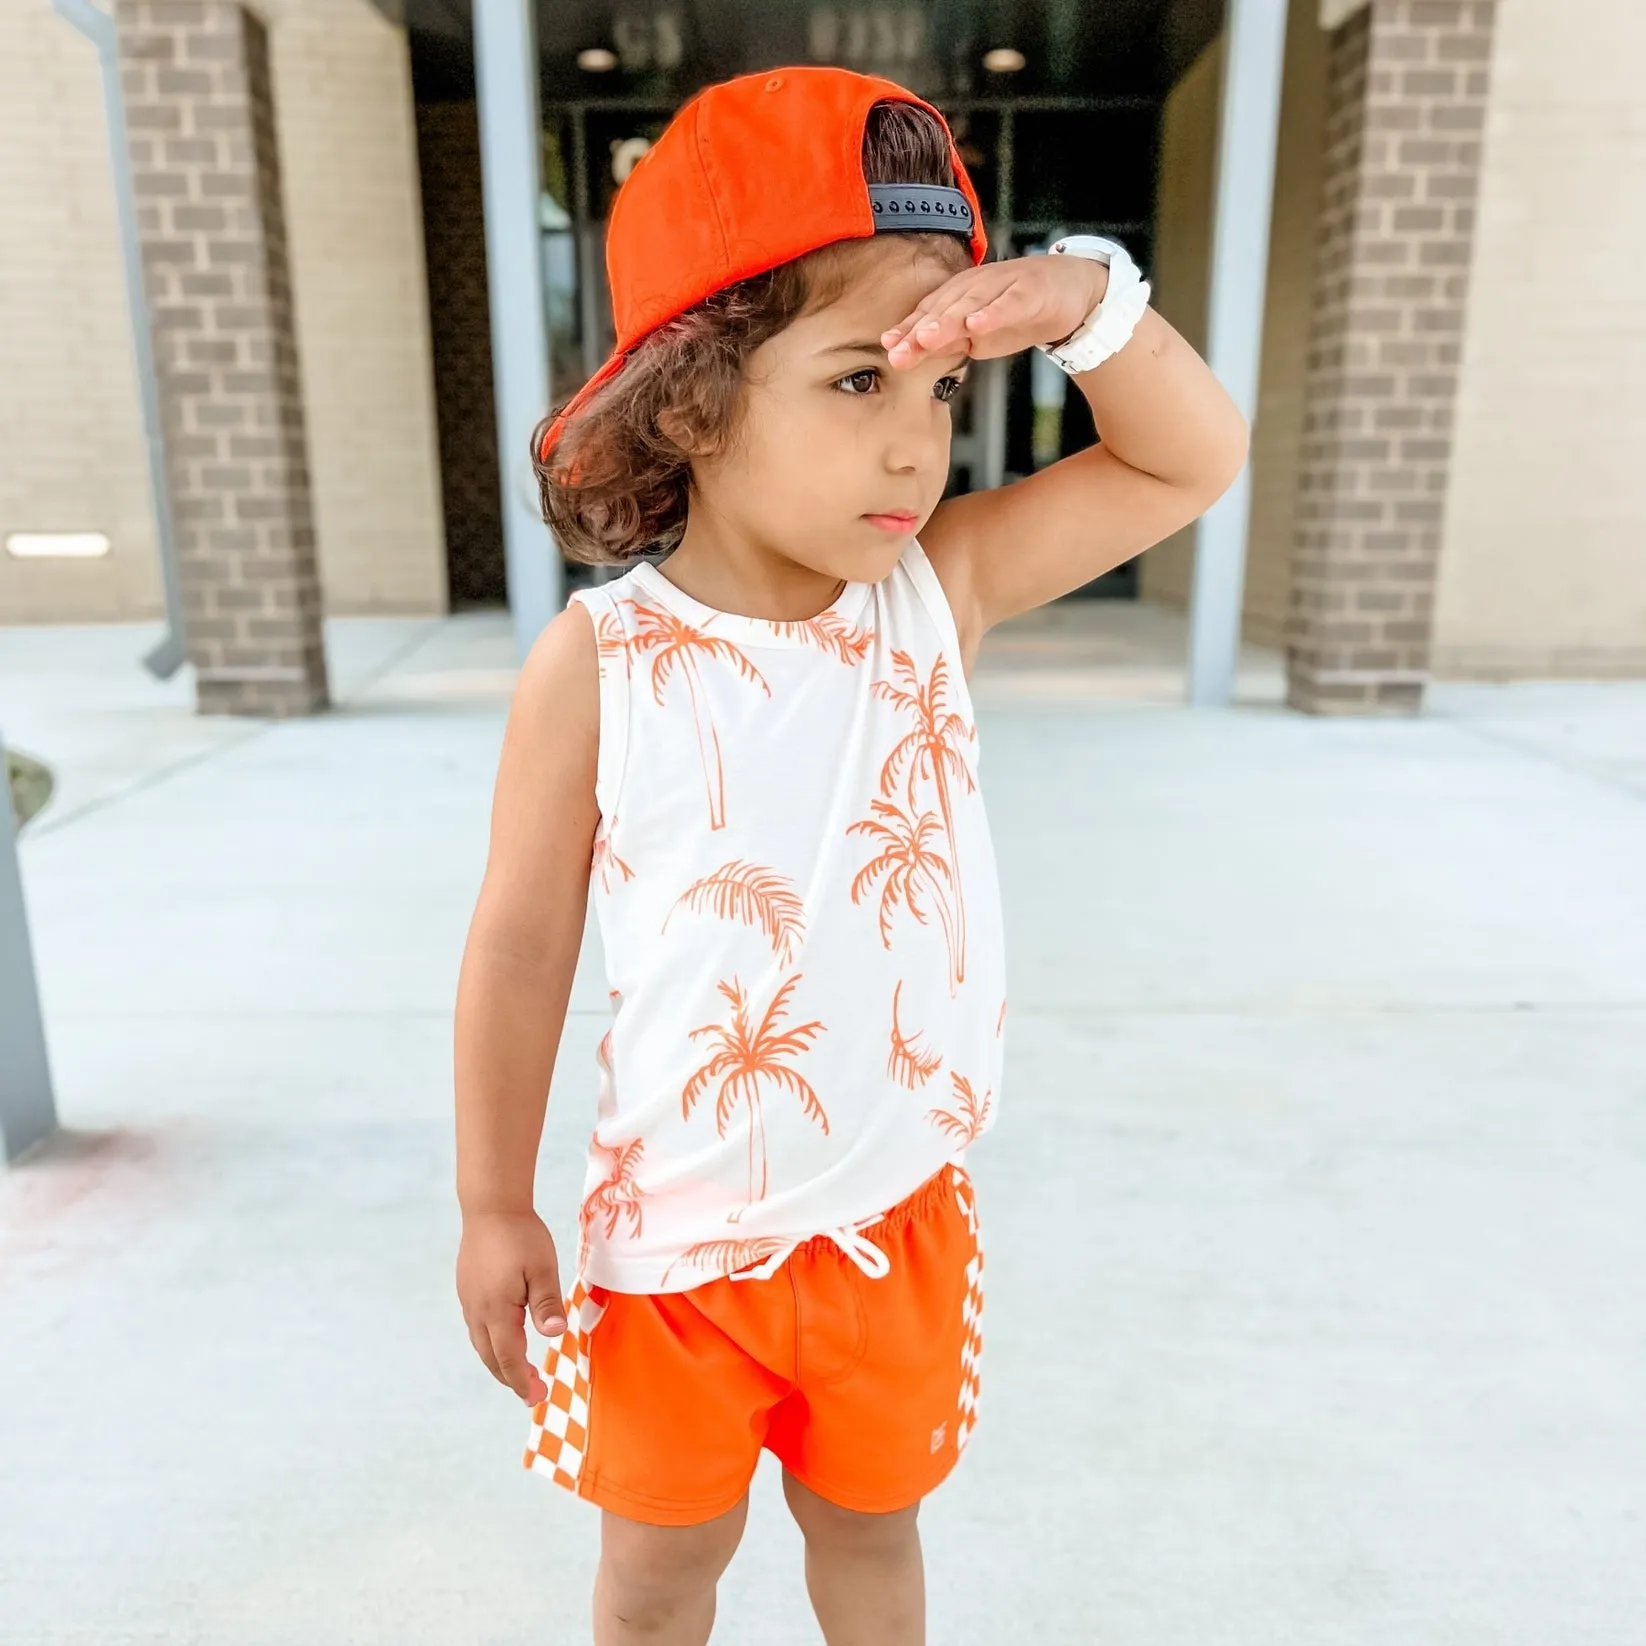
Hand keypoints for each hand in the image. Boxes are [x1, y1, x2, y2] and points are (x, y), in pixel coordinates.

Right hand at [457, 1208, 566, 1404]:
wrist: (490, 1206)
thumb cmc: (521, 1235)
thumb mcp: (543, 1268)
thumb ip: (546, 1304)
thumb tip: (555, 1336)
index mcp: (497, 1311)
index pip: (509, 1359)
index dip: (522, 1382)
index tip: (536, 1398)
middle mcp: (477, 1311)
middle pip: (491, 1357)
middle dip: (511, 1378)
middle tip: (532, 1392)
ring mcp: (468, 1300)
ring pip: (481, 1344)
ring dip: (500, 1361)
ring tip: (519, 1371)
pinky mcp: (466, 1289)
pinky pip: (477, 1327)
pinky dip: (491, 1342)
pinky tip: (504, 1338)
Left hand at [881, 254, 1109, 369]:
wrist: (1066, 292)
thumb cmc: (1015, 311)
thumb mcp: (975, 334)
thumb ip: (944, 342)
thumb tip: (905, 355)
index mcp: (958, 297)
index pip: (928, 315)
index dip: (908, 331)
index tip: (888, 350)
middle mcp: (974, 288)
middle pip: (942, 310)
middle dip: (919, 329)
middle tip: (898, 349)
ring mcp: (1001, 288)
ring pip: (970, 304)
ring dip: (947, 320)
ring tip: (927, 338)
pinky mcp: (1028, 291)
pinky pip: (1008, 303)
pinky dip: (993, 313)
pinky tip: (978, 325)